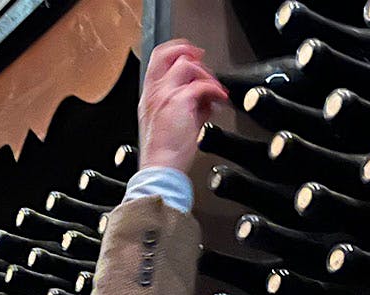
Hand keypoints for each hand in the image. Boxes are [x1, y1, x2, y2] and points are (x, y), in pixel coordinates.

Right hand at [138, 40, 228, 172]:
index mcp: (150, 96)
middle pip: (167, 53)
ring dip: (206, 75)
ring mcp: (165, 94)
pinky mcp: (179, 102)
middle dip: (189, 52)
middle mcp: (154, 92)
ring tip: (215, 90)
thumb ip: (189, 106)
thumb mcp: (174, 123)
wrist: (161, 168)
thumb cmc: (165, 152)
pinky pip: (202, 85)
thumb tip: (206, 100)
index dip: (177, 52)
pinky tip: (220, 99)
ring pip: (187, 65)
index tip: (193, 58)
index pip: (158, 60)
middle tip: (203, 60)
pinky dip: (215, 90)